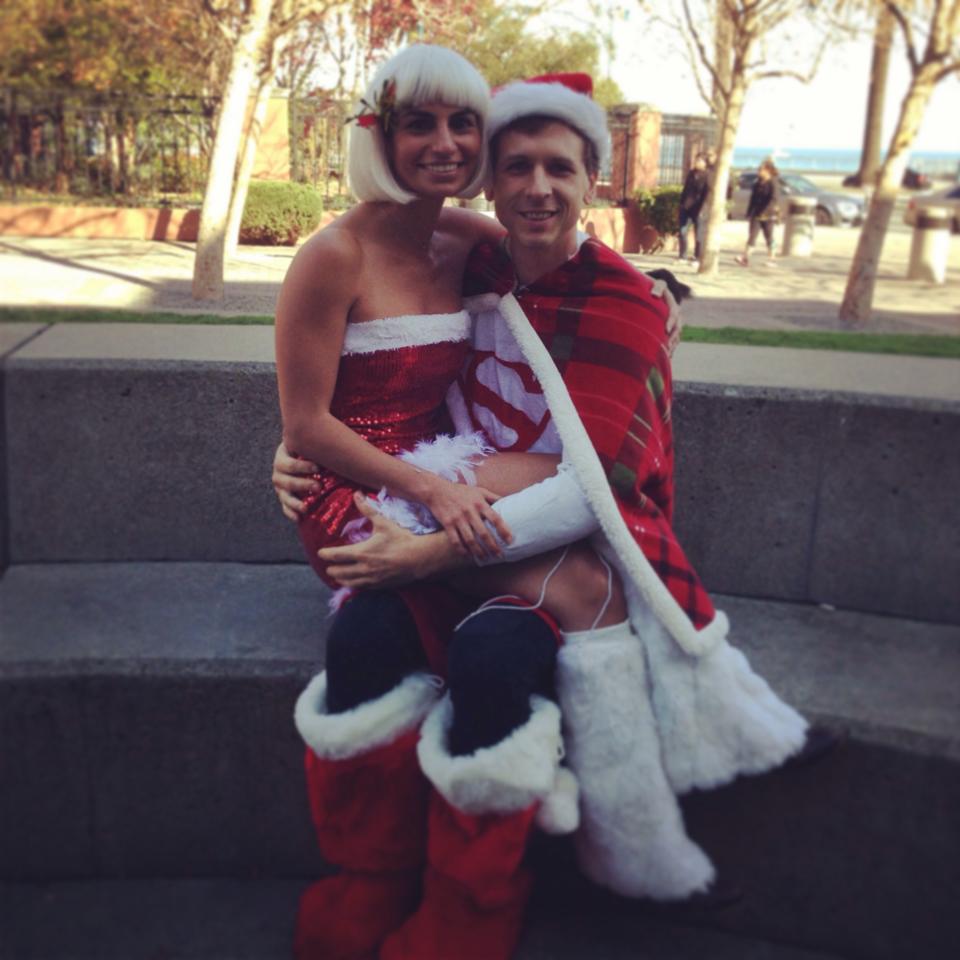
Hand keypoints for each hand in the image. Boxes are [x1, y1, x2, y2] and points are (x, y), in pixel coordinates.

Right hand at [272, 442, 319, 520]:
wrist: (305, 450)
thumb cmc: (313, 444)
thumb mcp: (313, 440)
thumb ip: (320, 440)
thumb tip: (341, 438)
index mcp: (282, 454)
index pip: (287, 462)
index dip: (301, 467)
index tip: (318, 468)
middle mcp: (278, 469)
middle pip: (284, 480)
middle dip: (301, 484)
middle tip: (318, 487)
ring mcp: (280, 483)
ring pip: (282, 493)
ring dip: (294, 501)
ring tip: (306, 507)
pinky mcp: (284, 495)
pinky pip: (284, 505)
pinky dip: (290, 511)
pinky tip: (298, 518)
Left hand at [318, 493, 455, 587]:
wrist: (420, 558)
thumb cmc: (401, 538)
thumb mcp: (383, 523)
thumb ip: (367, 509)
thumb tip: (356, 494)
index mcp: (361, 552)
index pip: (336, 555)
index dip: (325, 554)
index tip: (320, 553)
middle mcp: (363, 568)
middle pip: (338, 572)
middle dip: (331, 567)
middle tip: (328, 563)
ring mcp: (371, 579)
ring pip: (348, 582)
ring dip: (340, 578)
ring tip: (335, 574)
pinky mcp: (379, 585)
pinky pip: (360, 587)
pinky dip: (353, 584)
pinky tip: (352, 581)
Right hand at [420, 476, 512, 560]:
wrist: (437, 490)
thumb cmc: (460, 491)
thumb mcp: (479, 490)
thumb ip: (493, 497)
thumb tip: (507, 502)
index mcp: (480, 503)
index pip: (495, 519)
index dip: (504, 530)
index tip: (510, 541)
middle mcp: (470, 511)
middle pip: (483, 533)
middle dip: (492, 546)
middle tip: (499, 555)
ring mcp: (458, 518)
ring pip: (470, 539)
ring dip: (478, 551)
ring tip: (485, 558)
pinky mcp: (447, 523)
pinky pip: (455, 540)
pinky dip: (462, 550)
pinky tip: (467, 555)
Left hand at [647, 270, 685, 358]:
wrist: (656, 294)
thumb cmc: (655, 288)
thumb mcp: (657, 284)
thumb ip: (657, 287)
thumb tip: (654, 294)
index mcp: (673, 305)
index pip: (674, 313)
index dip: (671, 321)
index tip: (666, 329)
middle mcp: (677, 317)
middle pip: (677, 329)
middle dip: (672, 338)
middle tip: (666, 347)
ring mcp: (674, 325)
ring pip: (676, 337)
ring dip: (672, 346)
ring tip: (666, 356)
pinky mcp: (670, 332)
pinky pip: (672, 342)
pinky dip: (670, 350)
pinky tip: (665, 359)